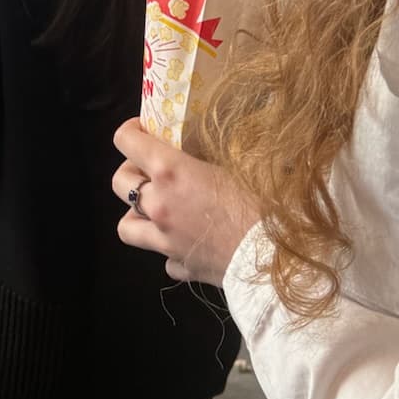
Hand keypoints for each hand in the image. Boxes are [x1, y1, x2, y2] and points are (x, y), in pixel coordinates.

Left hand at [112, 120, 259, 286]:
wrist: (280, 258)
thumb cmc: (265, 202)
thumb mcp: (240, 161)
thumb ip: (212, 150)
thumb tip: (208, 139)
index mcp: (170, 172)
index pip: (126, 141)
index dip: (131, 131)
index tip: (144, 130)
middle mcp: (159, 205)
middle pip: (119, 182)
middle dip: (131, 170)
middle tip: (151, 168)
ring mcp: (165, 241)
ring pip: (126, 226)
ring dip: (137, 213)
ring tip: (157, 208)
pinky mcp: (181, 267)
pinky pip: (162, 256)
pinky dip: (169, 248)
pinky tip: (187, 241)